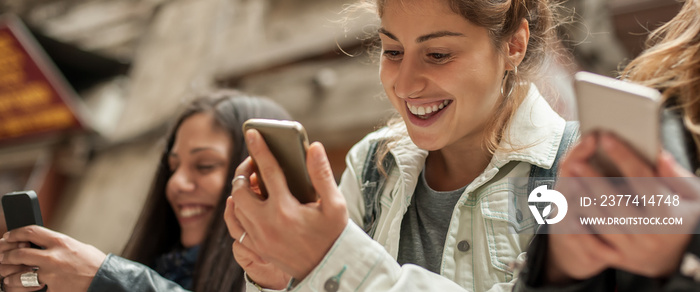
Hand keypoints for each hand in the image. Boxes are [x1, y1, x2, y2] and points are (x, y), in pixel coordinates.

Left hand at [0, 225, 106, 291]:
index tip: (8, 236)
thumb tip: (41, 246)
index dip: (15, 233)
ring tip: (10, 278)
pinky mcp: (52, 290)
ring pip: (20, 276)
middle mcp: (53, 257)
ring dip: (11, 278)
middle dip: (7, 256)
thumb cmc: (94, 263)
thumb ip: (58, 246)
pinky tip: (30, 288)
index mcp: (60, 242)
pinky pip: (33, 290)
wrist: (106, 280)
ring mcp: (51, 275)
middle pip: (19, 254)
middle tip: (4, 258)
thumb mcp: (76, 247)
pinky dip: (30, 290)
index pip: (30, 232)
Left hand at [226, 130, 347, 280]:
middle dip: (243, 171)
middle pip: (240, 189)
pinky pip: (234, 226)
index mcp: (286, 209)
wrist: (329, 269)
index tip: (252, 133)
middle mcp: (267, 223)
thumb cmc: (334, 235)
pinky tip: (241, 202)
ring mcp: (259, 238)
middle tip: (253, 163)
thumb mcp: (336, 204)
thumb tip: (314, 147)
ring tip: (251, 181)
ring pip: (235, 207)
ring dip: (238, 190)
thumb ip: (322, 174)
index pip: (267, 171)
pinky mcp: (256, 248)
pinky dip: (234, 211)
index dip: (259, 149)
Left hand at [546, 133, 699, 282]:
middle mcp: (651, 233)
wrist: (678, 259)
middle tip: (575, 160)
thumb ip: (675, 175)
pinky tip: (566, 210)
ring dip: (582, 201)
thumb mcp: (692, 196)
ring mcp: (634, 249)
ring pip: (601, 222)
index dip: (624, 156)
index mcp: (670, 214)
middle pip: (616, 202)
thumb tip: (658, 153)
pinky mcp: (620, 260)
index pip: (643, 180)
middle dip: (593, 180)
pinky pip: (594, 245)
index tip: (605, 137)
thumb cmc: (683, 216)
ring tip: (568, 180)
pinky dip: (579, 229)